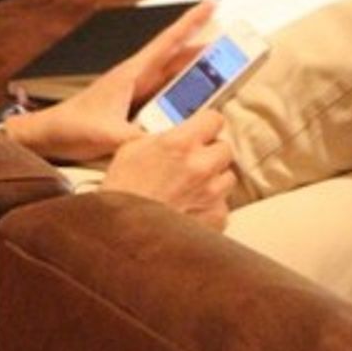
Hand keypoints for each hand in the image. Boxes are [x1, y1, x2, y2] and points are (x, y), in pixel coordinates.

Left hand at [5, 1, 215, 162]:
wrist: (49, 134)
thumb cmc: (73, 127)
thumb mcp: (108, 135)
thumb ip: (137, 140)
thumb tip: (167, 146)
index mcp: (131, 74)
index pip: (167, 42)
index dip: (191, 23)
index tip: (212, 4)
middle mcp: (136, 78)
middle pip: (176, 56)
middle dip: (202, 45)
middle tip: (232, 41)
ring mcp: (135, 92)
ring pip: (173, 75)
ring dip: (196, 70)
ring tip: (225, 68)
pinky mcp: (134, 107)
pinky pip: (166, 95)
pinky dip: (184, 94)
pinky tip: (197, 102)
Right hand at [102, 110, 235, 229]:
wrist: (125, 231)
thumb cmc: (123, 190)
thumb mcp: (133, 148)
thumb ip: (162, 136)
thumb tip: (175, 133)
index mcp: (180, 142)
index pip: (214, 119)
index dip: (207, 124)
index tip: (202, 130)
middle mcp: (201, 165)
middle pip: (225, 148)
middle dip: (211, 152)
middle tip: (194, 160)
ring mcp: (212, 193)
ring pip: (228, 177)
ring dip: (214, 179)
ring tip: (192, 186)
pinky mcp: (216, 217)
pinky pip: (223, 205)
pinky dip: (211, 205)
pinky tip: (192, 207)